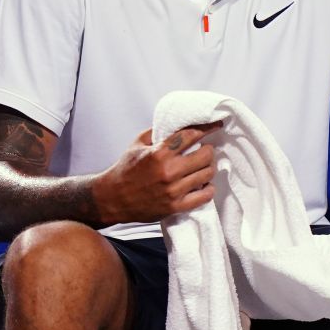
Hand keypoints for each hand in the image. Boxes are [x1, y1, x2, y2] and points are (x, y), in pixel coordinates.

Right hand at [92, 123, 219, 223]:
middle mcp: (168, 171)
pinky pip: (204, 196)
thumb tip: (178, 123)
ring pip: (207, 174)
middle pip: (205, 155)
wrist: (112, 198)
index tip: (216, 125)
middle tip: (206, 150)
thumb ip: (158, 132)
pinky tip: (204, 185)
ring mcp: (173, 190)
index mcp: (159, 153)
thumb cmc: (125, 169)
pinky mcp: (175, 206)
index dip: (207, 128)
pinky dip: (208, 189)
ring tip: (204, 167)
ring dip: (209, 168)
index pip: (192, 135)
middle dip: (209, 150)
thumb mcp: (138, 144)